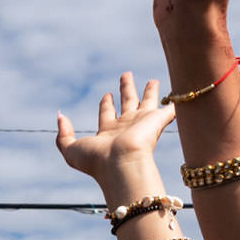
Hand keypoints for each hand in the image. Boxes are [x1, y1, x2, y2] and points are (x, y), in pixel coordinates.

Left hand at [55, 74, 174, 202]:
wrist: (121, 165)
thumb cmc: (97, 161)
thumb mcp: (71, 149)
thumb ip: (63, 135)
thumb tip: (60, 116)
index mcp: (108, 132)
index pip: (107, 113)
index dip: (106, 103)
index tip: (107, 95)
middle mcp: (126, 127)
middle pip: (127, 103)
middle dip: (126, 89)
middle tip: (126, 75)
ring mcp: (143, 124)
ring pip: (147, 102)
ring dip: (149, 91)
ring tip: (152, 80)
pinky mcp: (157, 121)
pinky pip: (168, 111)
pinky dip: (173, 106)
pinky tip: (179, 99)